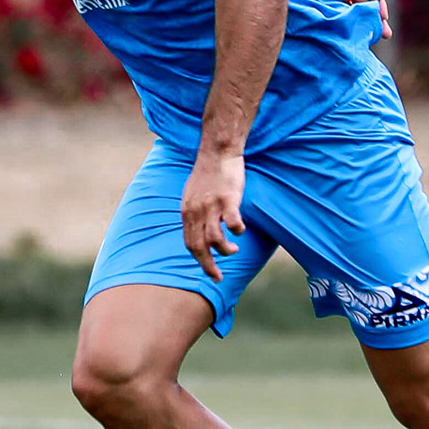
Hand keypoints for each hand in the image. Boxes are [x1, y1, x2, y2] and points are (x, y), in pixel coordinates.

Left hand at [182, 151, 245, 281]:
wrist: (216, 151)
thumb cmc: (207, 174)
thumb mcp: (192, 196)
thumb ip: (194, 214)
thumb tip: (199, 232)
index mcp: (187, 212)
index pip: (189, 243)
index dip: (198, 260)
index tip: (210, 271)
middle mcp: (196, 211)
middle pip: (199, 246)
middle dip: (208, 265)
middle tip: (218, 277)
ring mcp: (211, 205)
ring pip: (214, 238)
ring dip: (225, 249)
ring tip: (233, 250)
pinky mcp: (228, 198)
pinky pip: (232, 222)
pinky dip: (237, 230)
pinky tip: (241, 230)